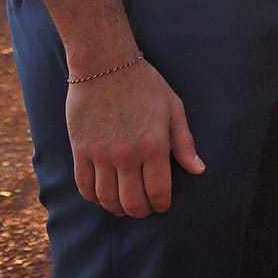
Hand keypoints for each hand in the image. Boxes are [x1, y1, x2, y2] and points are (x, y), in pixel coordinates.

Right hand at [66, 59, 204, 215]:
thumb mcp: (173, 108)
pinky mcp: (80, 150)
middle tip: (146, 210)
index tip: (163, 206)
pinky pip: (84, 186)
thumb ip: (184, 143)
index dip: (161, 204)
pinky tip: (104, 198)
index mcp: (153, 145)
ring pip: (107, 198)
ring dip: (118, 209)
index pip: (158, 190)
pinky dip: (94, 199)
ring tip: (126, 207)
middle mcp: (126, 154)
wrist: (105, 65)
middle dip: (142, 212)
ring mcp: (100, 154)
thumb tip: (198, 170)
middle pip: (132, 201)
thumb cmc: (145, 85)